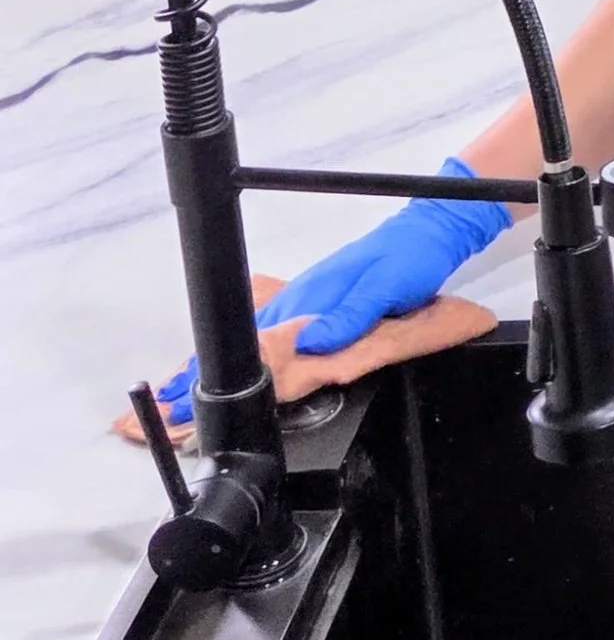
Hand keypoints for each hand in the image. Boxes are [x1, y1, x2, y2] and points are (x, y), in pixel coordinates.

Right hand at [154, 159, 510, 423]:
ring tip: (175, 392)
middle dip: (197, 374)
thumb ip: (348, 317)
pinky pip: (266, 329)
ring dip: (209, 364)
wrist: (425, 233)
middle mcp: (298, 300)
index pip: (255, 344)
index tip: (182, 398)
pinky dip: (240, 349)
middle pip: (239, 344)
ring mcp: (302, 299)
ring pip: (247, 338)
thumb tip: (310, 344)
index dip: (219, 370)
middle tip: (163, 406)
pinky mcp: (312, 301)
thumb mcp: (384, 290)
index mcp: (310, 301)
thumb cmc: (408, 261)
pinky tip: (227, 360)